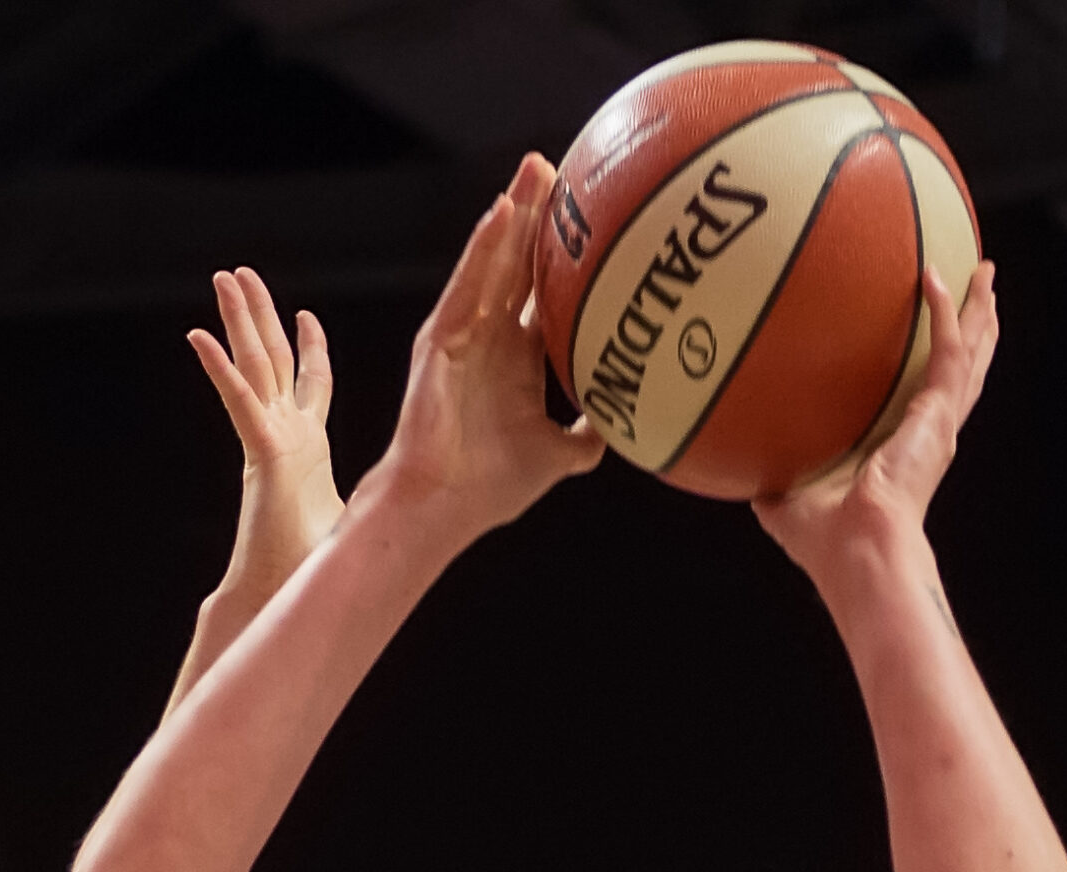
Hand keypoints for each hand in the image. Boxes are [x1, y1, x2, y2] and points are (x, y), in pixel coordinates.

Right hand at [190, 267, 341, 599]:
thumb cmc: (313, 569)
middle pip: (273, 360)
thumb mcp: (350, 517)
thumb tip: (400, 512)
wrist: (287, 594)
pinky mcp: (261, 454)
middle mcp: (286, 436)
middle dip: (260, 315)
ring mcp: (270, 441)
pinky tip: (197, 336)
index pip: (312, 384)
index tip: (307, 315)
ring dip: (237, 322)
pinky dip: (218, 368)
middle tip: (241, 274)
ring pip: (253, 366)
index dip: (311, 348)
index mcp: (308, 449)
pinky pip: (238, 401)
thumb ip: (363, 503)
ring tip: (222, 278)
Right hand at [371, 152, 600, 542]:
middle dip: (540, 217)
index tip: (592, 221)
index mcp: (517, 360)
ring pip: (495, 262)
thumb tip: (625, 421)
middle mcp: (491, 339)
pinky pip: (467, 284)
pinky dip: (484, 249)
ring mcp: (465, 335)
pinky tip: (503, 212)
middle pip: (520, 265)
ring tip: (537, 169)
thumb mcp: (559, 456)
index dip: (565, 258)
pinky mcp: (441, 339)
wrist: (444, 506)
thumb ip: (589, 435)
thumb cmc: (490, 488)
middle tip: (564, 169)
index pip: (544, 293)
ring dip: (515, 214)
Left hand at [755, 260, 997, 587]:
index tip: (931, 337)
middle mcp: (928, 434)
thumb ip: (770, 479)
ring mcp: (937, 425)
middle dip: (974, 327)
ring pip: (971, 355)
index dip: (933, 368)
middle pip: (964, 369)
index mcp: (903, 450)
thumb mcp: (786, 504)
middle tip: (979, 286)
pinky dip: (943, 314)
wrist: (857, 555)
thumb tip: (739, 468)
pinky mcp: (936, 418)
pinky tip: (932, 278)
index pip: (927, 398)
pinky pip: (946, 353)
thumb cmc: (828, 546)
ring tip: (984, 273)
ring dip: (978, 312)